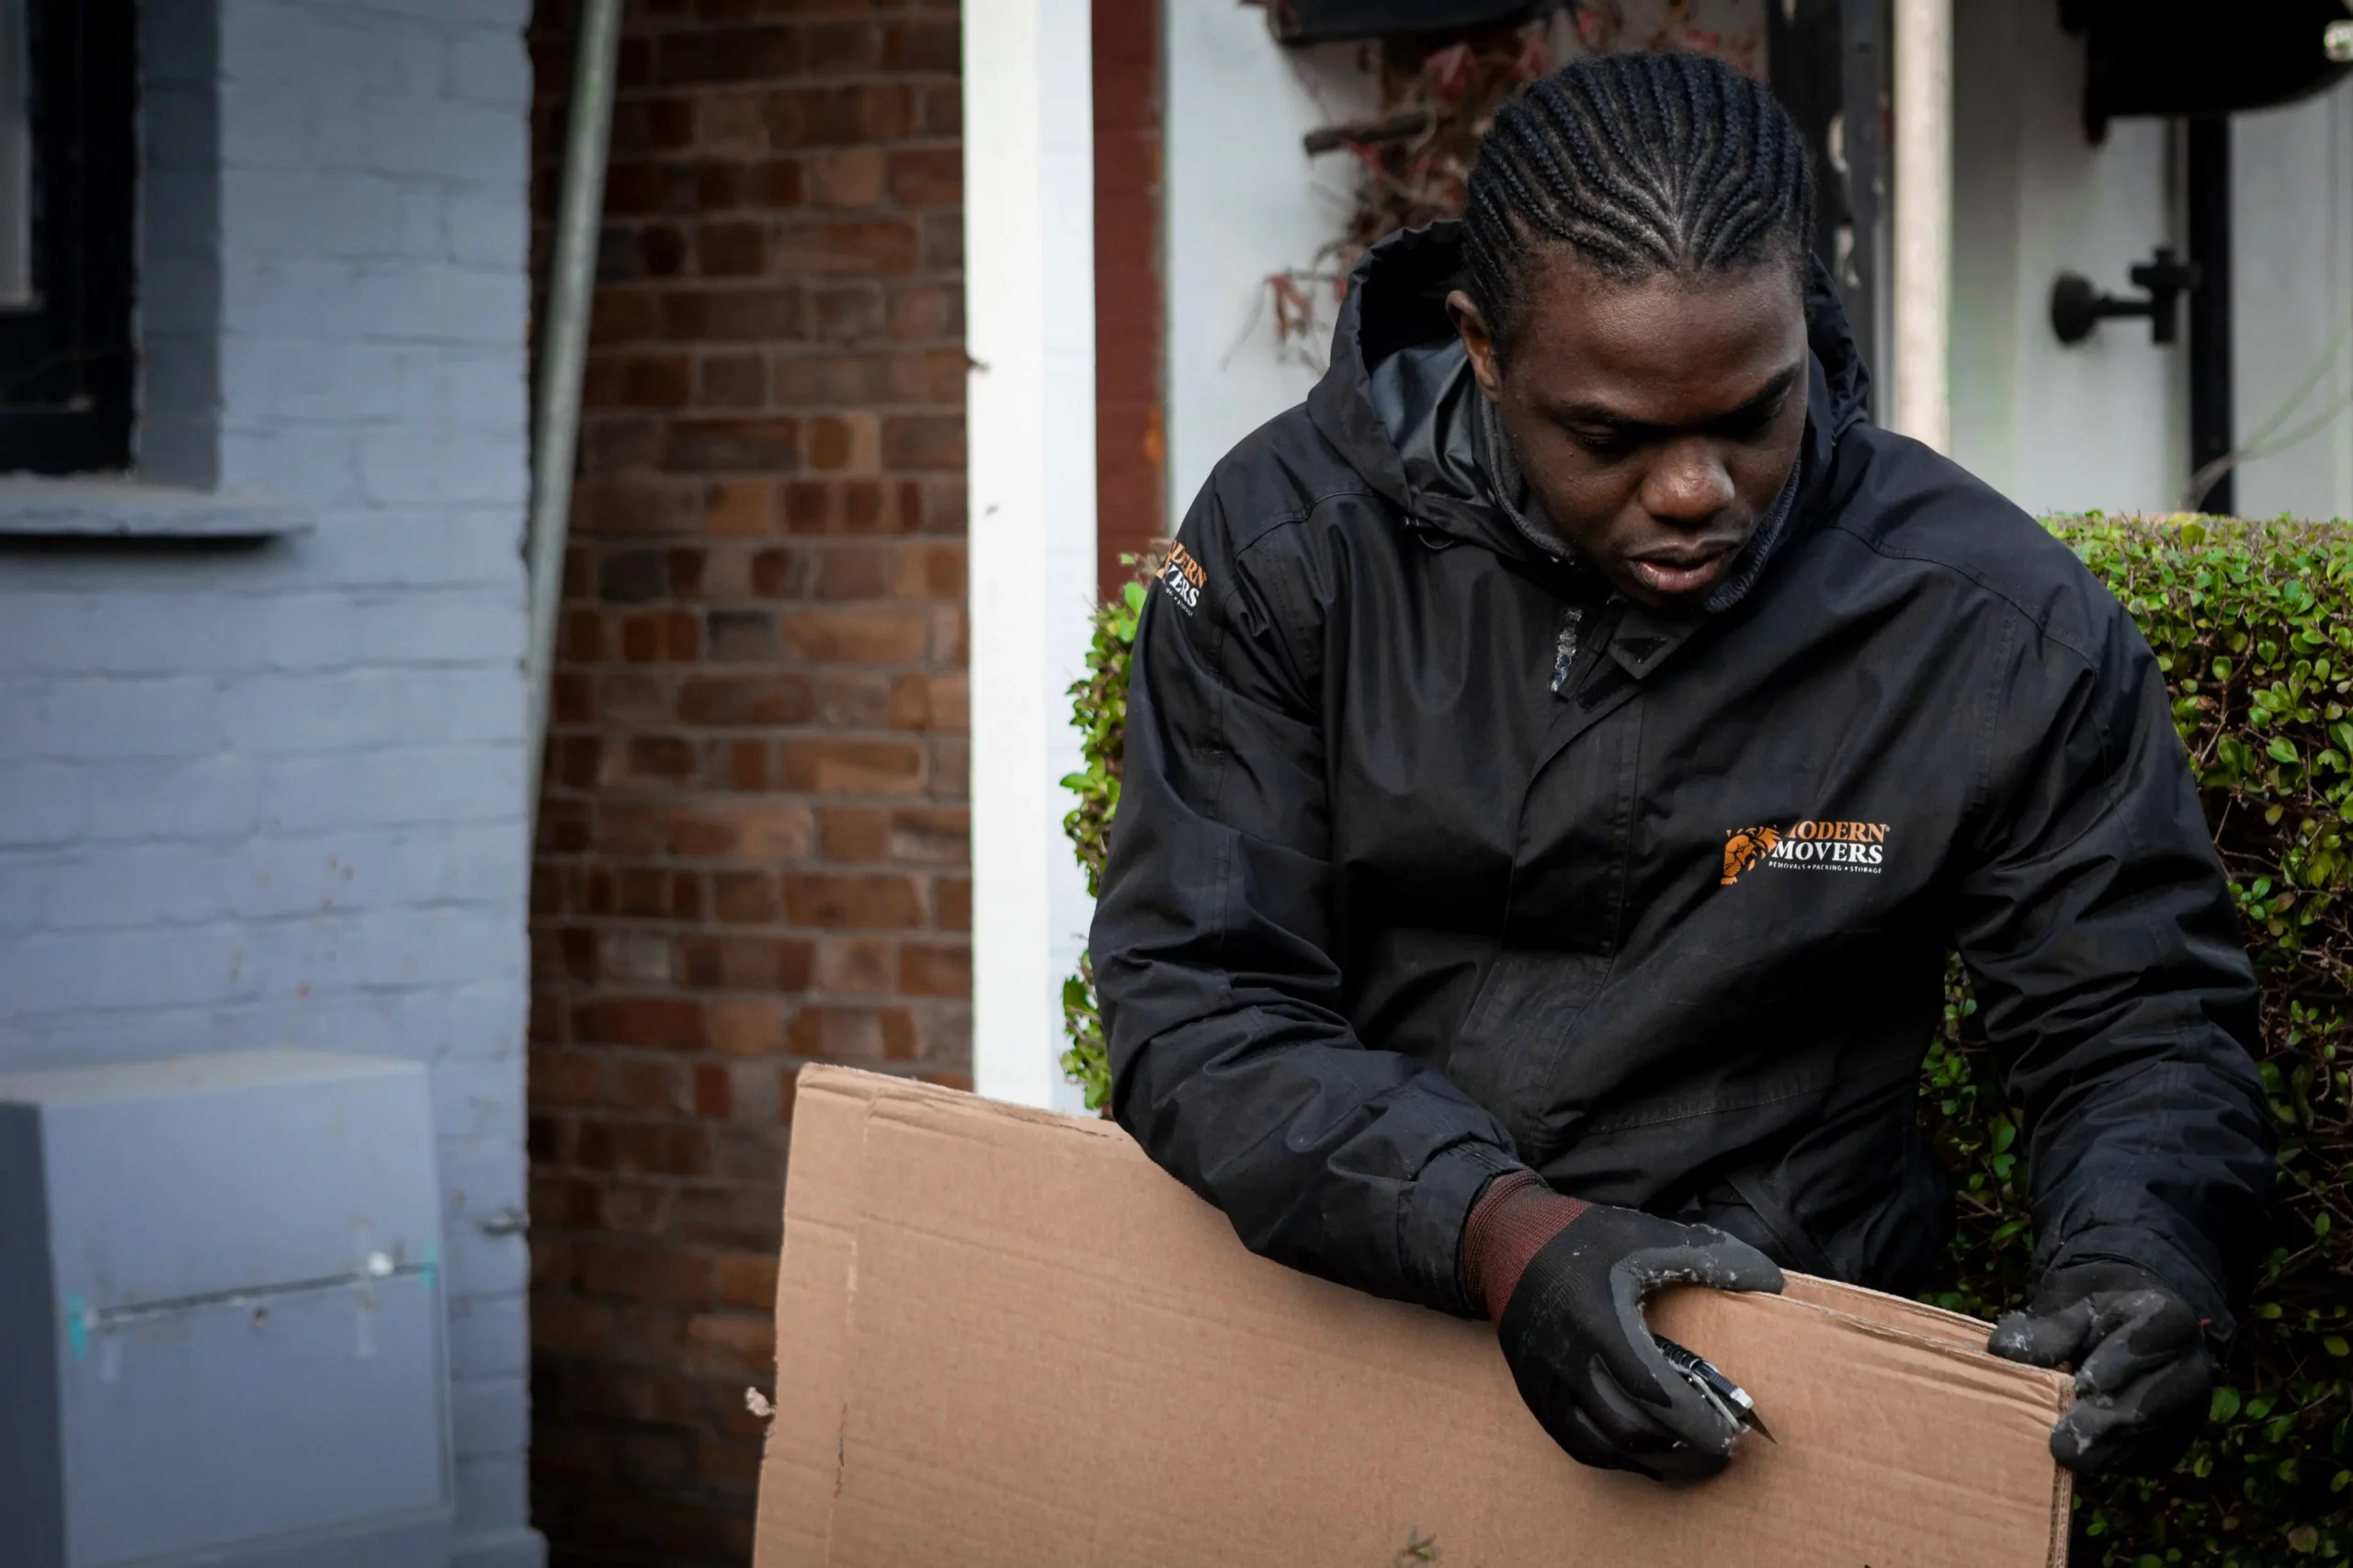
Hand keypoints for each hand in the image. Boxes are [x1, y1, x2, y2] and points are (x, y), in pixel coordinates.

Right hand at [1477, 1186, 1783, 1480]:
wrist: (1504, 1244)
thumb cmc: (1581, 1239)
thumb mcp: (1644, 1235)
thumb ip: (1708, 1255)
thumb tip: (1770, 1281)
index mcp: (1601, 1322)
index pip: (1657, 1393)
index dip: (1698, 1422)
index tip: (1734, 1431)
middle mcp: (1571, 1362)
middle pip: (1633, 1430)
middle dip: (1684, 1449)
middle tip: (1722, 1448)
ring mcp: (1548, 1384)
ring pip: (1605, 1447)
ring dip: (1654, 1460)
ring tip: (1691, 1456)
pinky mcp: (1536, 1395)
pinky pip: (1578, 1446)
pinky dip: (1618, 1458)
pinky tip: (1647, 1452)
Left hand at [1988, 1261, 2214, 1475]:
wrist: (2128, 1331)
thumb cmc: (2094, 1315)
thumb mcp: (2071, 1305)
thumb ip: (2044, 1327)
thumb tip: (2004, 1351)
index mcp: (2168, 1319)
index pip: (2156, 1336)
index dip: (2122, 1359)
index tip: (2086, 1382)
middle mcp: (2190, 1367)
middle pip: (2155, 1401)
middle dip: (2105, 1420)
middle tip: (2063, 1439)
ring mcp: (2187, 1410)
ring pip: (2148, 1438)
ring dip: (2103, 1448)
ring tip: (2063, 1452)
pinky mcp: (2173, 1443)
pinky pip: (2142, 1459)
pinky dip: (2108, 1459)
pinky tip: (2079, 1453)